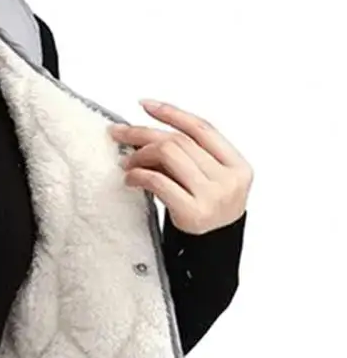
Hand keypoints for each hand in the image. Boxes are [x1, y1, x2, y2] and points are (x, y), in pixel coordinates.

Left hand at [109, 99, 252, 233]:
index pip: (202, 128)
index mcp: (237, 166)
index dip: (172, 113)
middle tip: (120, 134)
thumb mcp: (209, 182)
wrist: (211, 252)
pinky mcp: (192, 212)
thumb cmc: (205, 212)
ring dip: (140, 155)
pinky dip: (139, 175)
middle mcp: (228, 179)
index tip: (146, 105)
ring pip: (169, 155)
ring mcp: (212, 196)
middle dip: (144, 133)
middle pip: (180, 141)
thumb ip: (191, 158)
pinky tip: (130, 178)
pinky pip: (158, 181)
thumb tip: (147, 134)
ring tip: (126, 161)